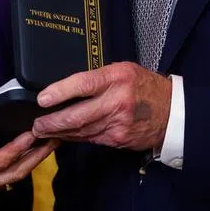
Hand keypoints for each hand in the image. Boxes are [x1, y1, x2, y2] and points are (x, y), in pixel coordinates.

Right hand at [0, 118, 56, 210]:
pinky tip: (28, 156)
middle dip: (38, 155)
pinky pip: (8, 178)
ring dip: (33, 161)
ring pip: (15, 176)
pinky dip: (22, 166)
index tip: (33, 132)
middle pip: (17, 170)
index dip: (18, 147)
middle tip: (55, 138)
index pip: (0, 160)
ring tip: (48, 145)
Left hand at [32, 62, 171, 151]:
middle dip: (53, 122)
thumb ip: (99, 78)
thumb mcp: (123, 71)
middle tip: (36, 124)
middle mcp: (117, 101)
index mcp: (117, 78)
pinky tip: (63, 135)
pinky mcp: (118, 139)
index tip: (42, 99)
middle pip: (78, 115)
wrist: (173, 113)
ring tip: (42, 131)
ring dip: (60, 132)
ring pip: (81, 131)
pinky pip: (91, 138)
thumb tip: (68, 87)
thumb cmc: (144, 86)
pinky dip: (75, 137)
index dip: (60, 92)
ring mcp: (118, 124)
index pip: (84, 84)